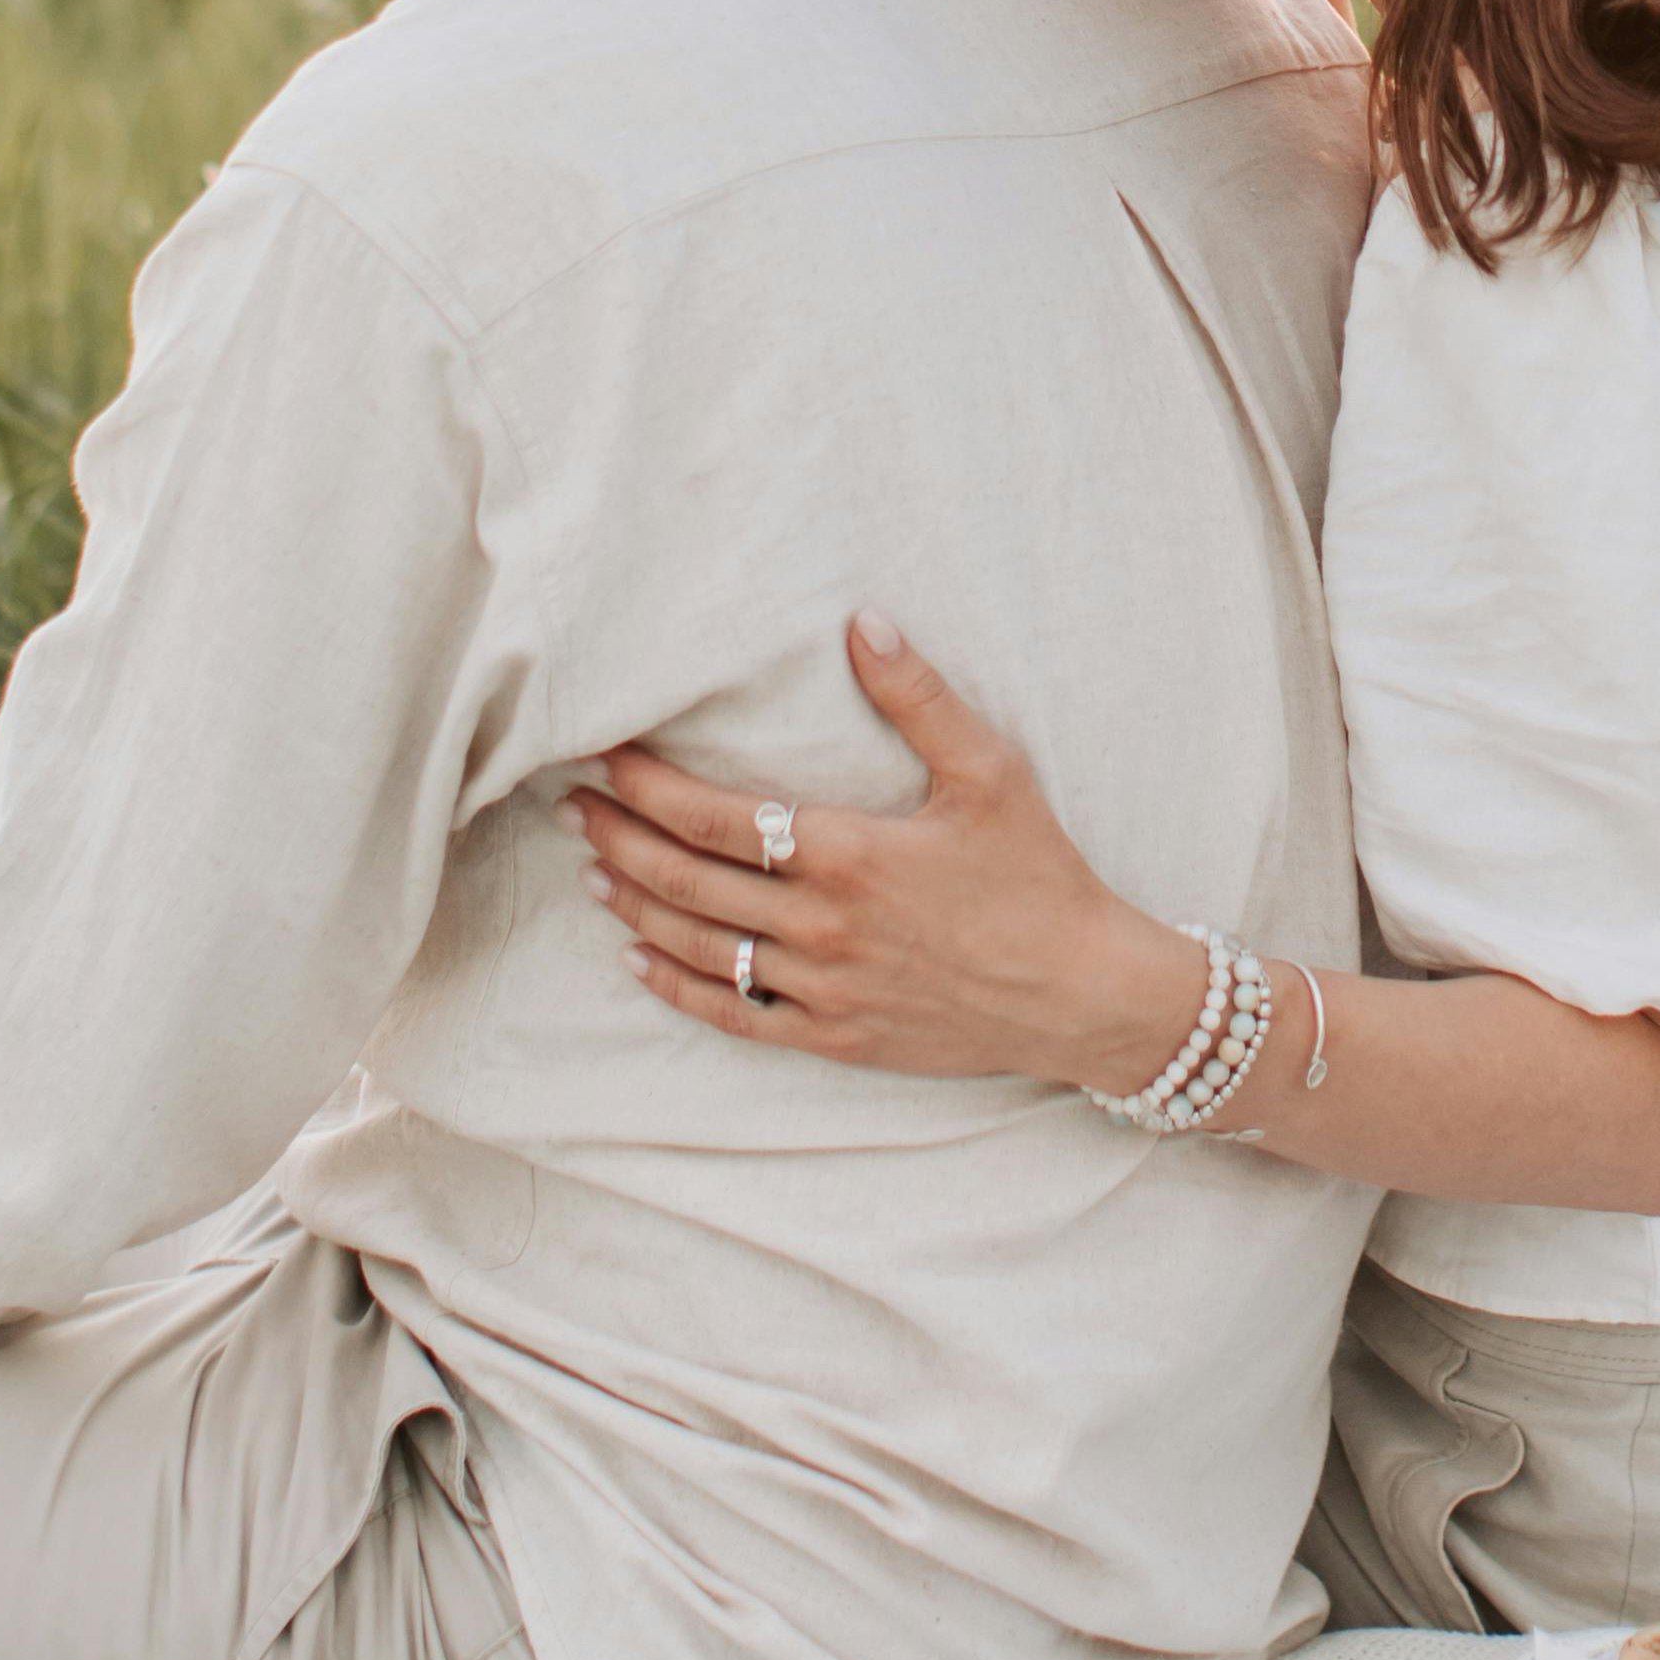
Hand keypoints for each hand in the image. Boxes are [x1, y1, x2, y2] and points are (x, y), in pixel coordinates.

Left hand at [572, 615, 1209, 1092]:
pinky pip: (736, 1016)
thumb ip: (919, 698)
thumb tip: (863, 622)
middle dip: (622, 840)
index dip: (649, 788)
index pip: (717, 818)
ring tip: (595, 872)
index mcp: (850, 855)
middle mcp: (823, 927)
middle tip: (574, 807)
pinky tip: (642, 963)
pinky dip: (679, 989)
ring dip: (638, 906)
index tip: (605, 757)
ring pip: (701, 948)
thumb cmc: (1042, 878)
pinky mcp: (836, 1037)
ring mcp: (824, 990)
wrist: (1085, 995)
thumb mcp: (992, 773)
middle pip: (689, 881)